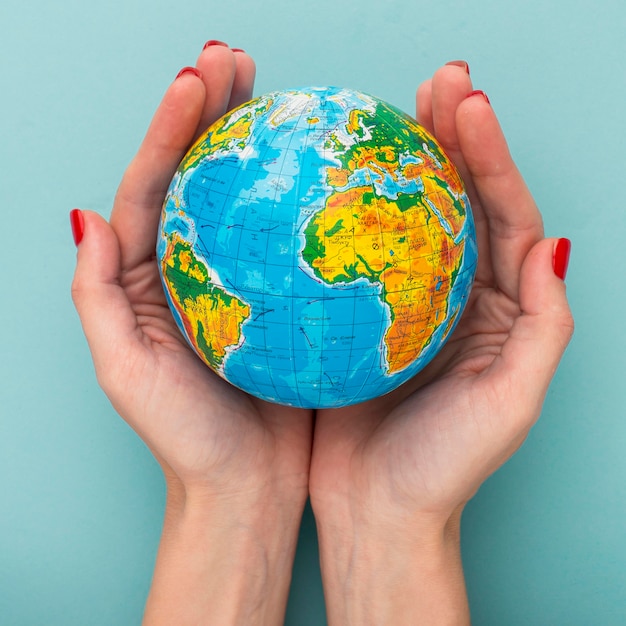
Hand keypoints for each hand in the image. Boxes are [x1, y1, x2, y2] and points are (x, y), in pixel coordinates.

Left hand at [71, 43, 312, 624]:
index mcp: (147, 276)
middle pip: (198, 175)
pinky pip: (293, 239)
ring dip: (257, 142)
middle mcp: (193, 267)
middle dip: (211, 112)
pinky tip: (324, 170)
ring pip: (248, 199)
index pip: (155, 185)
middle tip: (235, 61)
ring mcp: (242, 279)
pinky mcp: (283, 298)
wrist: (244, 486)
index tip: (198, 80)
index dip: (172, 128)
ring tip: (271, 90)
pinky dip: (305, 200)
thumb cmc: (185, 439)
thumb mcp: (125, 372)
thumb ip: (96, 296)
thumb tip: (84, 215)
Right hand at [309, 63, 573, 623]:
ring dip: (403, 163)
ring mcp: (405, 301)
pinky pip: (357, 253)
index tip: (463, 104)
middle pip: (460, 202)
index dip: (488, 156)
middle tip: (435, 84)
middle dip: (453, 137)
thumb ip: (544, 329)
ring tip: (393, 109)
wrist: (378, 510)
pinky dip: (349, 213)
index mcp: (499, 309)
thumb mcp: (511, 405)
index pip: (504, 216)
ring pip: (408, 219)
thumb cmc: (444, 467)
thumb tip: (555, 246)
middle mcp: (457, 295)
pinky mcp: (359, 315)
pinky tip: (330, 182)